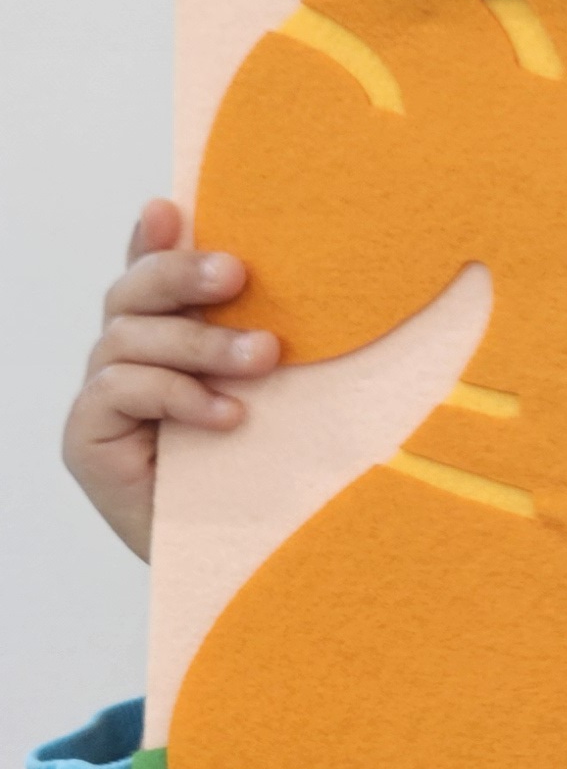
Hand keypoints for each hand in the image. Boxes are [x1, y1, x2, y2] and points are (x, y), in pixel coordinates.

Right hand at [63, 198, 278, 562]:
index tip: (172, 208)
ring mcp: (100, 399)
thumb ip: (260, 336)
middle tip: (239, 273)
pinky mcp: (88, 439)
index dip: (153, 240)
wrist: (241, 560)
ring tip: (265, 358)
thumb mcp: (275, 394)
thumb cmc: (263, 472)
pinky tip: (226, 415)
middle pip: (131, 293)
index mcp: (164, 339)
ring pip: (130, 337)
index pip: (150, 275)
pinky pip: (119, 389)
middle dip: (182, 273)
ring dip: (201, 343)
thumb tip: (276, 275)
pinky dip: (177, 395)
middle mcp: (124, 360)